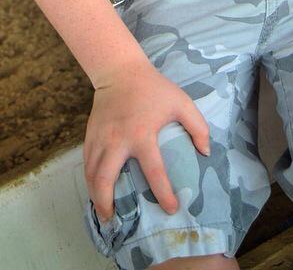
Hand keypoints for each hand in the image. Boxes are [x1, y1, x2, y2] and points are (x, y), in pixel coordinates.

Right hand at [84, 60, 208, 220]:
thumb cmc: (153, 88)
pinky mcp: (90, 135)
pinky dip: (89, 180)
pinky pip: (86, 163)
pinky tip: (96, 190)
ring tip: (104, 213)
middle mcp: (117, 139)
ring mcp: (100, 138)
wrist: (119, 70)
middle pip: (106, 179)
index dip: (163, 193)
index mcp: (141, 133)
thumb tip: (206, 153)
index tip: (170, 209)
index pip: (153, 171)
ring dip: (96, 196)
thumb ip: (198, 126)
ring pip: (92, 174)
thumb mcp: (181, 102)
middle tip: (115, 221)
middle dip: (108, 204)